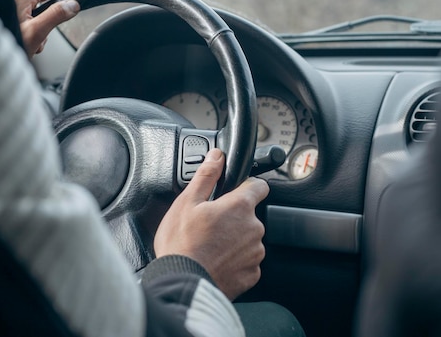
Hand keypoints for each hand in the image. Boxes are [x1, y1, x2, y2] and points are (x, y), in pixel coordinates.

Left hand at [12, 0, 86, 57]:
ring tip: (54, 29)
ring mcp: (15, 8)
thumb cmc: (6, 43)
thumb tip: (73, 5)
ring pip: (40, 5)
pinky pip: (32, 16)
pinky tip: (38, 42)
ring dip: (50, 16)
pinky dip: (40, 27)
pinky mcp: (13, 19)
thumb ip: (56, 16)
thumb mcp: (36, 31)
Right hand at [154, 148, 268, 299]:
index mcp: (240, 206)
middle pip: (250, 215)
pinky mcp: (252, 274)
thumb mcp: (187, 202)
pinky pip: (247, 262)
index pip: (259, 186)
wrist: (182, 284)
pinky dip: (235, 261)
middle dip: (234, 217)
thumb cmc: (181, 244)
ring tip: (210, 246)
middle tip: (210, 225)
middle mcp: (254, 228)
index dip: (247, 186)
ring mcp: (255, 253)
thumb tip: (217, 156)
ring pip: (249, 239)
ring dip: (235, 240)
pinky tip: (216, 261)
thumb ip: (207, 175)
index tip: (235, 191)